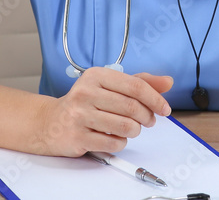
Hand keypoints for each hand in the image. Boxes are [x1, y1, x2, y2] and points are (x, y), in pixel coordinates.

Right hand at [33, 67, 172, 156]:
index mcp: (96, 75)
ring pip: (125, 127)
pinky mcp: (77, 137)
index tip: (164, 109)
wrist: (50, 122)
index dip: (155, 99)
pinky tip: (115, 137)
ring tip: (132, 129)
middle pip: (132, 107)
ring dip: (135, 131)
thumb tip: (167, 82)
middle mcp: (86, 93)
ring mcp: (80, 116)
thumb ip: (140, 82)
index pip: (135, 86)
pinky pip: (113, 143)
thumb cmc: (85, 103)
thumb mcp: (109, 86)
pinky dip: (121, 143)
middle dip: (147, 117)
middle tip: (149, 121)